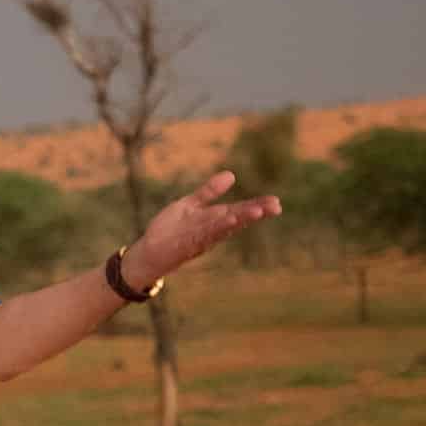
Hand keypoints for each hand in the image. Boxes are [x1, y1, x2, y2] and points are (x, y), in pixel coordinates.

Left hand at [125, 170, 281, 287]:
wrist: (149, 251)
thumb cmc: (171, 229)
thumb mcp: (190, 204)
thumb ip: (209, 192)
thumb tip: (231, 174)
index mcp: (213, 219)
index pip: (239, 211)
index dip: (257, 206)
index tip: (276, 202)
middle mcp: (211, 230)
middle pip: (236, 219)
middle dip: (254, 213)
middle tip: (275, 207)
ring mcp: (200, 238)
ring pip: (223, 228)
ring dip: (239, 220)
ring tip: (256, 211)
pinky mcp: (186, 245)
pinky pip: (203, 236)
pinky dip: (216, 229)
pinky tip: (228, 220)